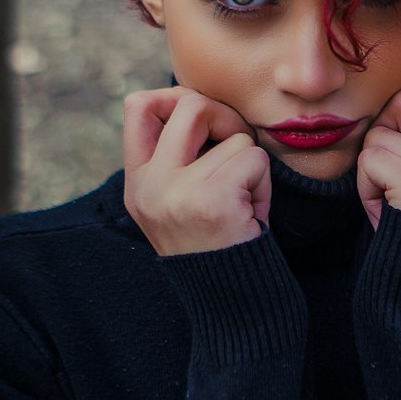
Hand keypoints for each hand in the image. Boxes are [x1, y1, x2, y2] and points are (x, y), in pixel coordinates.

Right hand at [123, 86, 271, 254]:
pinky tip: (251, 213)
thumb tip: (195, 101)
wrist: (231, 303)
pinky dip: (263, 184)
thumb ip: (176, 158)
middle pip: (190, 105)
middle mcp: (150, 186)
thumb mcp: (177, 202)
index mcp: (138, 183)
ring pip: (235, 138)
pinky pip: (253, 160)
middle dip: (225, 116)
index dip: (173, 95)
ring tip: (243, 201)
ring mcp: (177, 192)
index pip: (137, 107)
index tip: (201, 115)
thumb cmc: (216, 244)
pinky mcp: (212, 200)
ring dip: (250, 165)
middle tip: (237, 143)